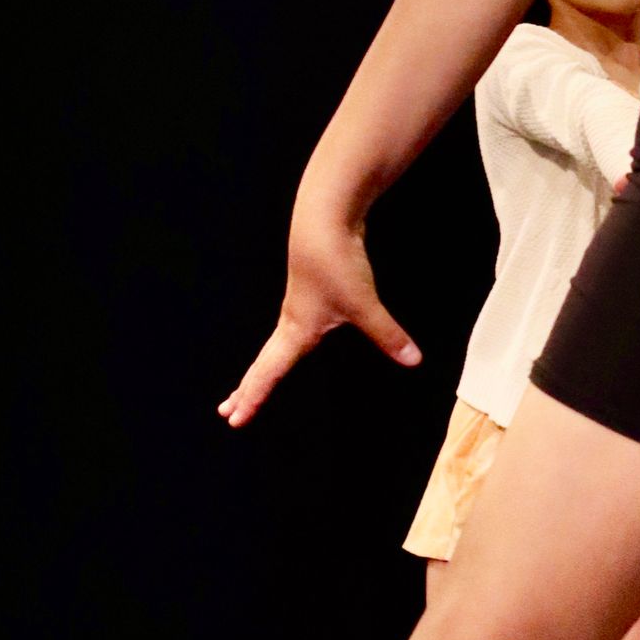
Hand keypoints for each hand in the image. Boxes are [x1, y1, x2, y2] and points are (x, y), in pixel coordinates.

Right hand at [217, 199, 419, 427]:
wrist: (324, 219)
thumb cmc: (336, 263)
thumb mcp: (363, 304)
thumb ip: (387, 334)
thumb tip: (412, 360)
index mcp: (296, 330)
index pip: (269, 373)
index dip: (253, 398)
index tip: (235, 421)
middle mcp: (291, 321)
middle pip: (263, 362)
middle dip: (247, 388)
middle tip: (227, 411)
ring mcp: (299, 305)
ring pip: (275, 345)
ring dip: (262, 366)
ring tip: (251, 383)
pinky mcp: (311, 290)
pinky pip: (291, 327)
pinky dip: (282, 345)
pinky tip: (294, 341)